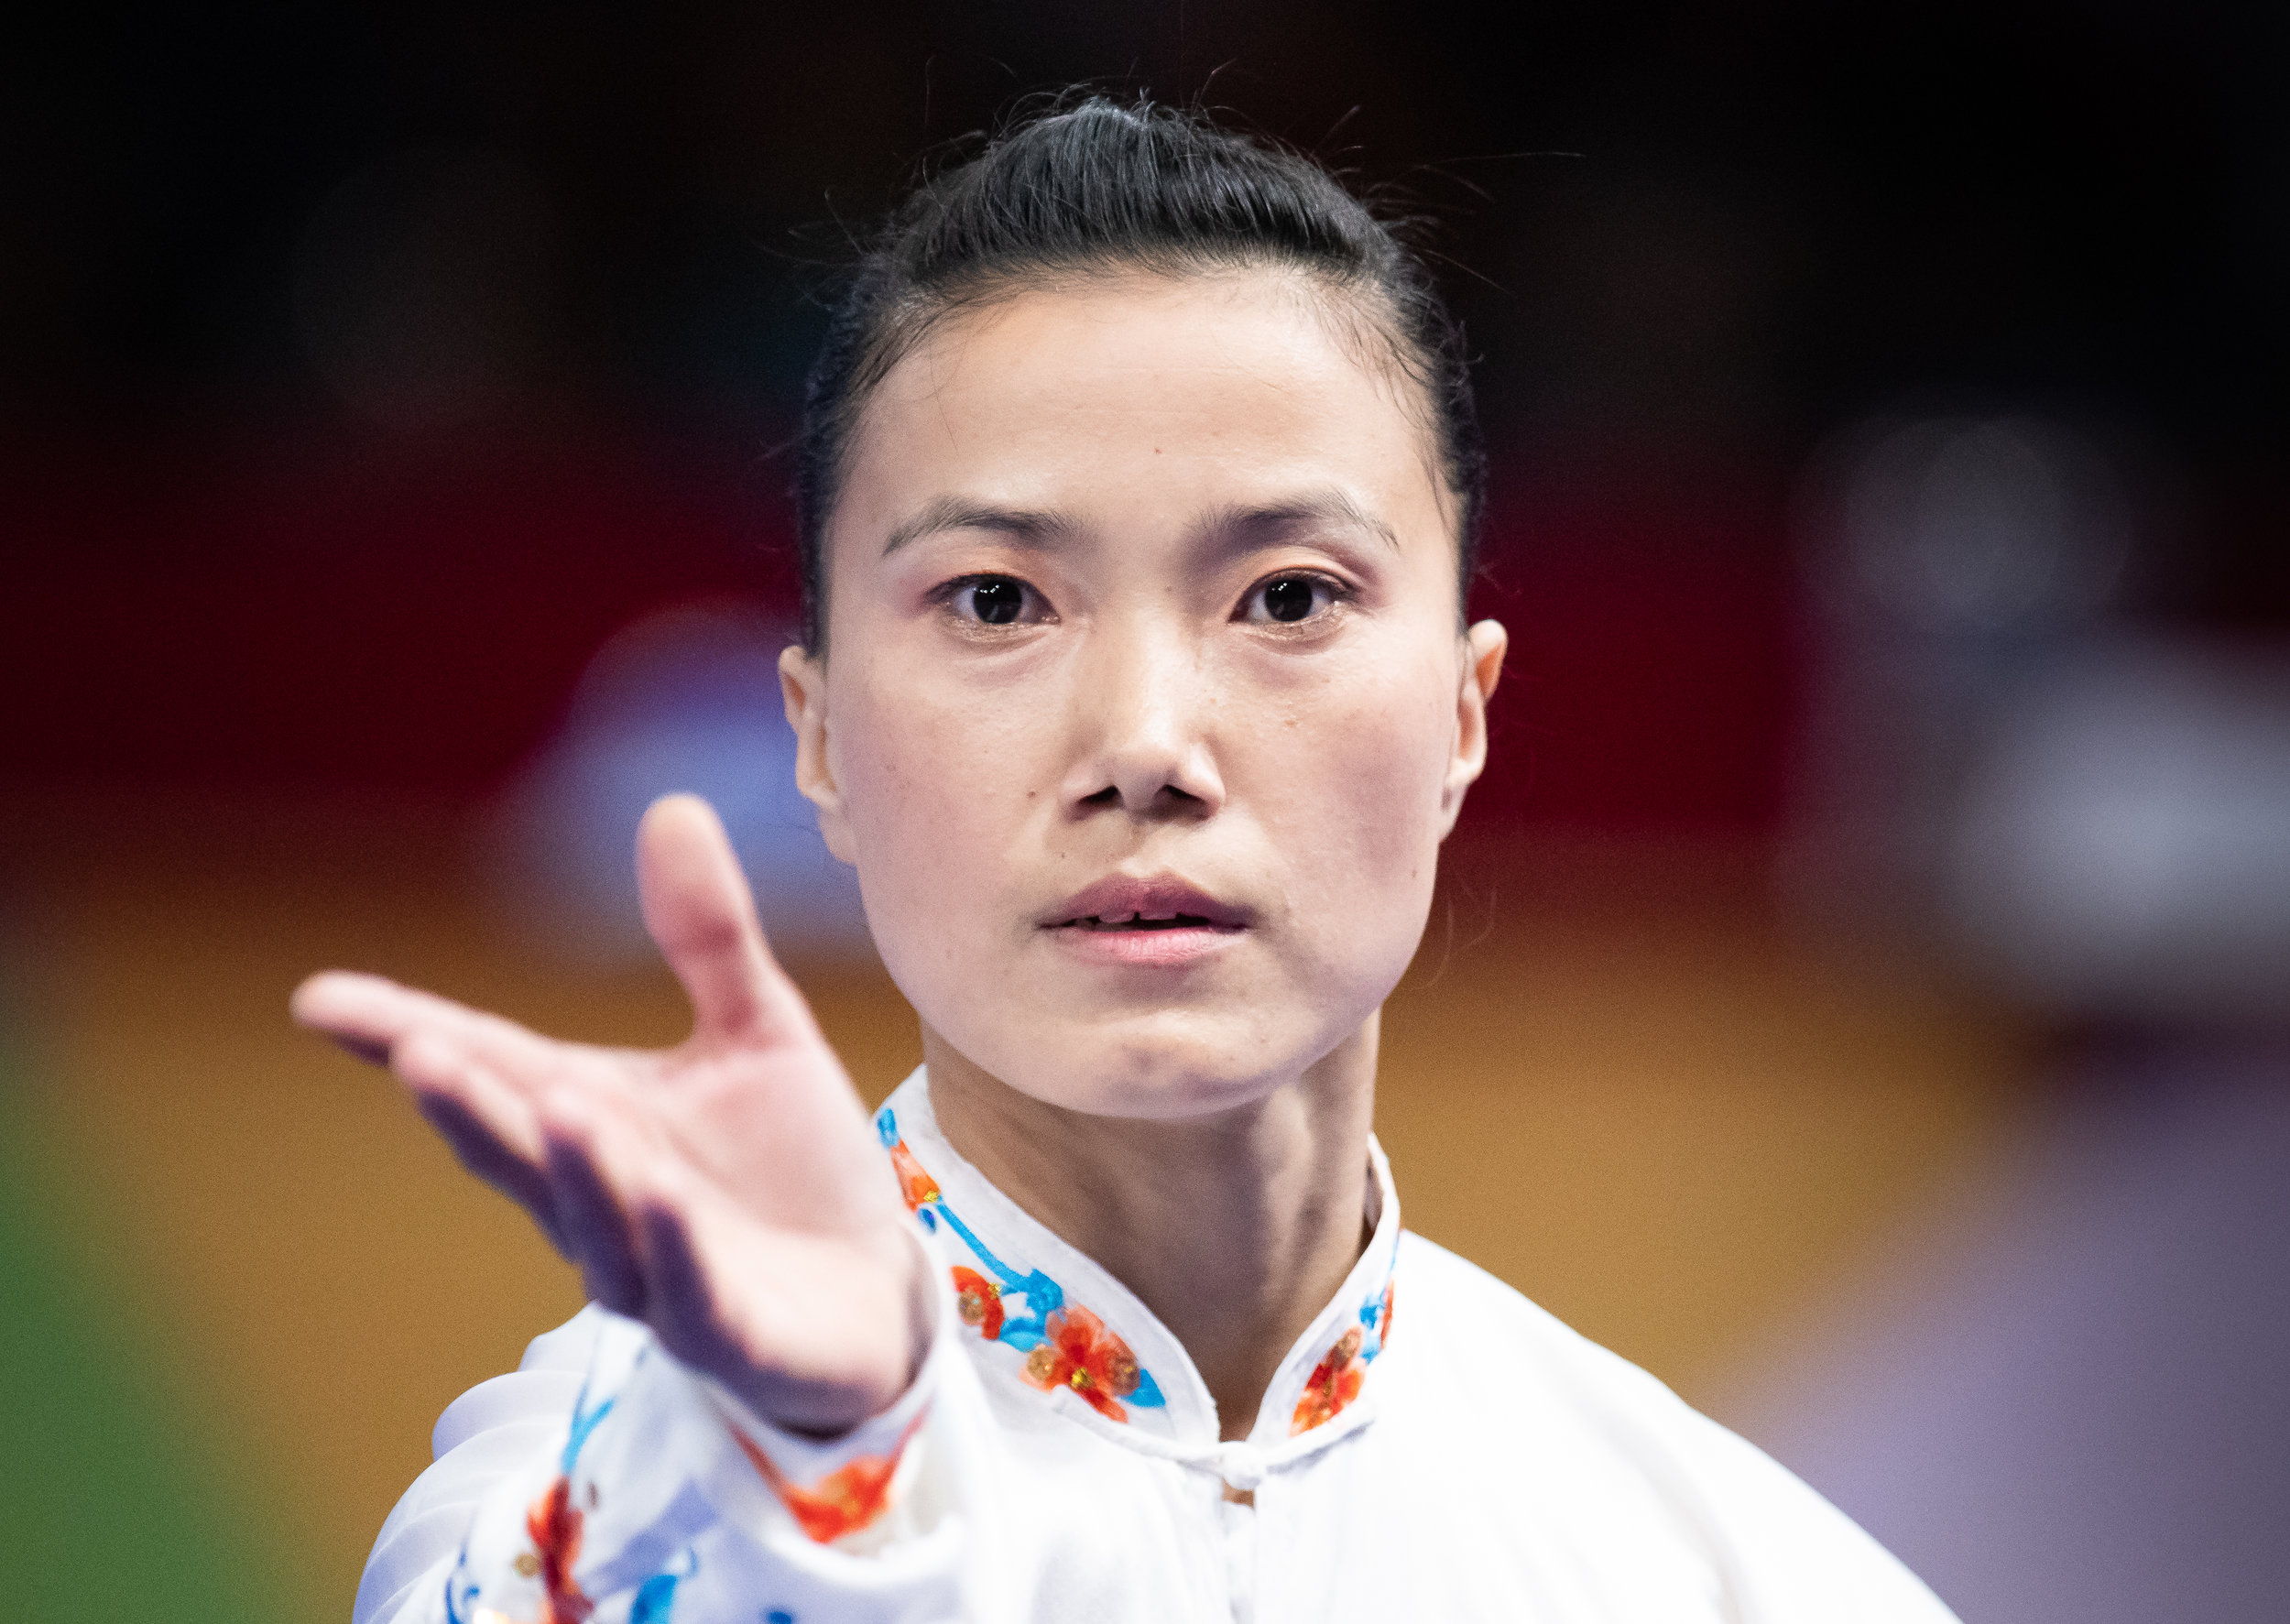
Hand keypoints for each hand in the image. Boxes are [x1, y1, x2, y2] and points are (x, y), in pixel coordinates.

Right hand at [292, 794, 925, 1435]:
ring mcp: (657, 1272)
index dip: (404, 1035)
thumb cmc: (793, 1166)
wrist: (876, 1292)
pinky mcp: (730, 1332)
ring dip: (573, 1169)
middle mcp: (603, 1199)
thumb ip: (708, 938)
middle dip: (470, 1106)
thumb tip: (670, 806)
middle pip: (519, 1150)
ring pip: (597, 1223)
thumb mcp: (759, 1032)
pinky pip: (690, 1291)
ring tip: (557, 1102)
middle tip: (416, 1050)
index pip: (491, 1067)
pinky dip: (670, 1245)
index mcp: (596, 1120)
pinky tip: (658, 1192)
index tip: (318, 999)